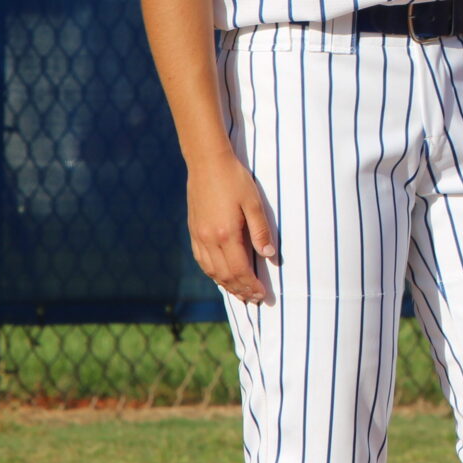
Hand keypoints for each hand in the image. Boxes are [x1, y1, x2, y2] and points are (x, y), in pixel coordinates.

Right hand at [187, 155, 276, 303]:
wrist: (207, 162)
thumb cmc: (234, 179)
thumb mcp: (254, 203)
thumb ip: (261, 231)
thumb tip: (269, 256)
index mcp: (226, 234)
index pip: (240, 270)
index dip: (251, 285)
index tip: (262, 295)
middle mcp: (209, 239)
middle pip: (225, 275)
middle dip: (241, 290)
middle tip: (254, 300)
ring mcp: (199, 236)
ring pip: (212, 271)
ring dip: (226, 285)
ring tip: (240, 293)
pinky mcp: (194, 230)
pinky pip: (202, 260)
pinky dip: (212, 273)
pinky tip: (221, 276)